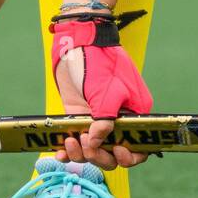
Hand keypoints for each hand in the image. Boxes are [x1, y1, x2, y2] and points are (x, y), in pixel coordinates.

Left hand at [51, 13, 152, 171]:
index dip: (129, 156)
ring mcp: (96, 119)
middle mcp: (116, 120)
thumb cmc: (98, 61)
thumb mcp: (106, 91)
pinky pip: (76, 141)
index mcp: (133, 113)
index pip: (138, 146)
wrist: (77, 41)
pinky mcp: (78, 116)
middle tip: (87, 146)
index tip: (117, 151)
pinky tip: (59, 154)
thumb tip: (94, 144)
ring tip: (71, 142)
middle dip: (100, 156)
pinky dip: (68, 151)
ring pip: (93, 150)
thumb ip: (104, 120)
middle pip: (113, 154)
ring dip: (82, 154)